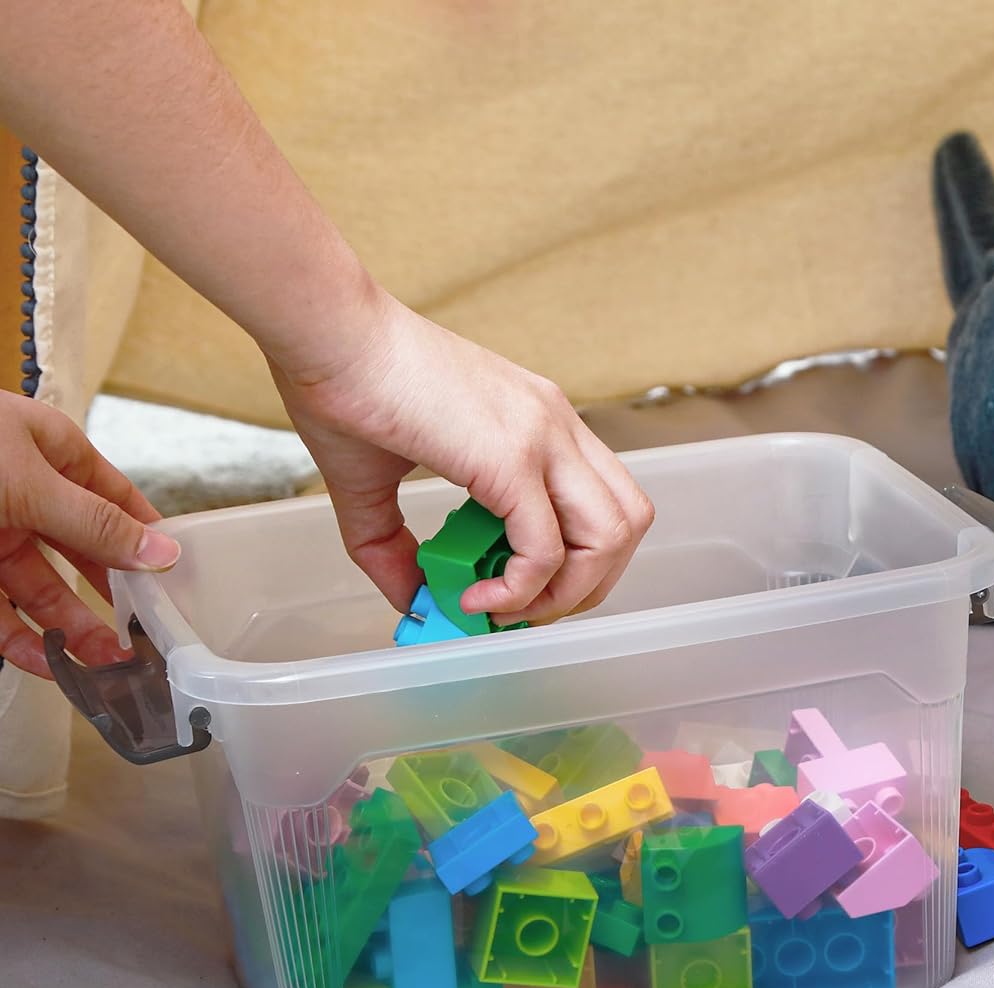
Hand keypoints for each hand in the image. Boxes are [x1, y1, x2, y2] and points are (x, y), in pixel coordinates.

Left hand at [0, 391, 177, 676]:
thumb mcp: (30, 481)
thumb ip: (97, 525)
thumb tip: (164, 554)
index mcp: (46, 449)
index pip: (113, 497)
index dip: (145, 538)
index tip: (179, 581)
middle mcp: (21, 492)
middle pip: (80, 552)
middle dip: (112, 597)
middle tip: (146, 639)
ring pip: (42, 589)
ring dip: (74, 629)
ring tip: (108, 666)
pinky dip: (25, 641)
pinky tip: (50, 664)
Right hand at [268, 290, 654, 625]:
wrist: (325, 331)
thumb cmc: (345, 386)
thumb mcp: (376, 482)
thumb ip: (395, 548)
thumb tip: (411, 602)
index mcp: (541, 423)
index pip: (604, 503)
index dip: (577, 563)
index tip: (521, 591)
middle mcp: (556, 425)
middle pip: (627, 523)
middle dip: (587, 585)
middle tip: (526, 610)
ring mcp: (542, 438)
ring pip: (611, 537)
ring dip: (566, 593)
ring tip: (504, 608)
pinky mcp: (512, 458)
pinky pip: (547, 550)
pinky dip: (520, 590)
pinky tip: (474, 598)